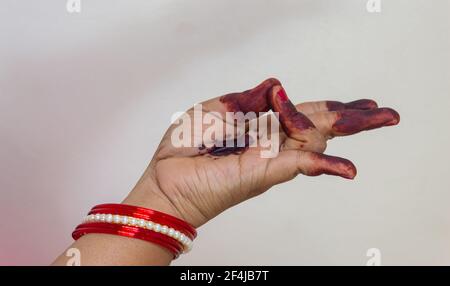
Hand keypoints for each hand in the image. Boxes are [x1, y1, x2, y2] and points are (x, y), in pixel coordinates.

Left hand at [125, 78, 399, 227]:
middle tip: (385, 113)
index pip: (301, 112)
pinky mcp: (267, 171)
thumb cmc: (186, 148)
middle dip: (353, 117)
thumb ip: (248, 99)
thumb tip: (276, 85)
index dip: (327, 105)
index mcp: (261, 126)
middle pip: (320, 124)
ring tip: (378, 116)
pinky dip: (326, 164)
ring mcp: (274, 158)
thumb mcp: (215, 109)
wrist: (168, 179)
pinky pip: (302, 164)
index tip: (321, 97)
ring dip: (345, 124)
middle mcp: (273, 142)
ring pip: (318, 138)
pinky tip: (349, 169)